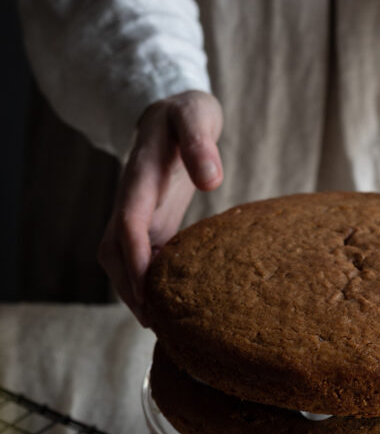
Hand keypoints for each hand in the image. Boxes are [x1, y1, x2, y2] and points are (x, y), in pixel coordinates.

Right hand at [98, 90, 222, 324]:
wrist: (170, 109)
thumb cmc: (186, 112)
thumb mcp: (196, 115)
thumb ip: (200, 143)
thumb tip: (212, 181)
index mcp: (139, 177)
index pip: (129, 224)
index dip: (135, 259)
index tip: (146, 292)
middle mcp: (130, 200)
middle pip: (114, 251)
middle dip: (129, 287)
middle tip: (154, 323)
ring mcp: (136, 213)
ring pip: (119, 259)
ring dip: (133, 291)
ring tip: (160, 324)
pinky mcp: (148, 221)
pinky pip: (138, 257)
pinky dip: (146, 283)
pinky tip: (168, 305)